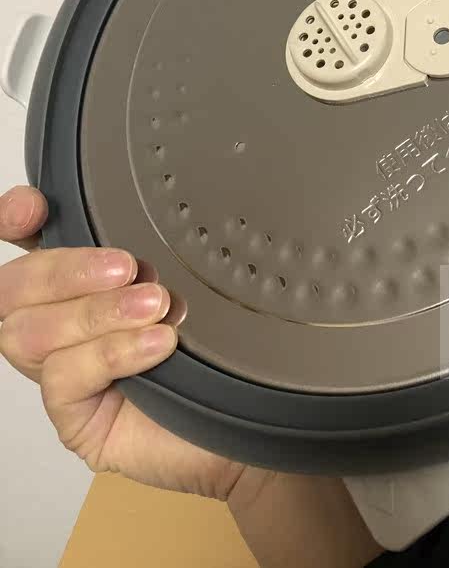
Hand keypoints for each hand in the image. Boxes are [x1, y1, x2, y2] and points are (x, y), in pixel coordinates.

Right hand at [0, 186, 381, 566]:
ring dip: (97, 314)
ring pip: (31, 333)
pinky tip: (158, 346)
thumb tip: (160, 203)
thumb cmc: (224, 346)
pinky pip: (63, 378)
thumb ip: (160, 250)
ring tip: (156, 306)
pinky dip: (111, 353)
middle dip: (68, 269)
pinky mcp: (74, 418)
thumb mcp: (193, 279)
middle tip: (130, 267)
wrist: (251, 420)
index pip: (25, 245)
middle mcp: (62, 323)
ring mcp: (63, 373)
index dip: (15, 221)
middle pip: (16, 288)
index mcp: (82, 280)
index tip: (35, 206)